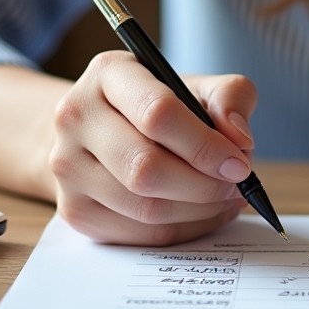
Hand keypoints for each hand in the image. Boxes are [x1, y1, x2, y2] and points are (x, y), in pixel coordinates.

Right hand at [50, 51, 256, 244]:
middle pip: (146, 168)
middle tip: (236, 184)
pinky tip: (203, 213)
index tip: (239, 162)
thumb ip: (230, 98)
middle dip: (204, 184)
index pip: (158, 113)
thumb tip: (240, 140)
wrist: (100, 128)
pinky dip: (182, 230)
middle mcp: (77, 117)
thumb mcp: (196, 85)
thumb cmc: (156, 105)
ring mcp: (67, 167)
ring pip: (144, 207)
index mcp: (109, 74)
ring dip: (198, 211)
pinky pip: (138, 234)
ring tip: (226, 198)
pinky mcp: (73, 209)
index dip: (205, 145)